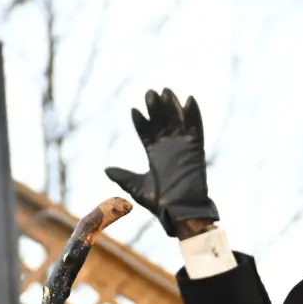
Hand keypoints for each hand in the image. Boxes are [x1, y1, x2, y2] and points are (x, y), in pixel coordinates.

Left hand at [104, 89, 218, 237]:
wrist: (179, 212)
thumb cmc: (160, 202)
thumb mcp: (137, 187)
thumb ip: (123, 176)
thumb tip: (106, 169)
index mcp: (154, 154)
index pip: (146, 132)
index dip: (141, 121)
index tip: (134, 111)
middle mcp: (168, 148)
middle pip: (161, 122)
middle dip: (155, 108)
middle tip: (149, 93)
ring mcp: (182, 147)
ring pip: (176, 121)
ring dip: (172, 106)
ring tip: (165, 91)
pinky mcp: (196, 149)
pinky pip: (196, 128)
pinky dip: (194, 114)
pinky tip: (189, 100)